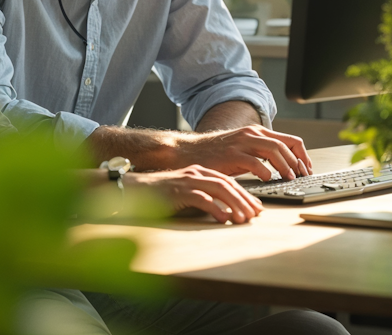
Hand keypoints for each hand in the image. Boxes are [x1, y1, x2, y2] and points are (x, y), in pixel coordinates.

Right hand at [126, 165, 264, 223]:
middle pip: (228, 184)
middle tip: (256, 215)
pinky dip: (214, 208)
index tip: (257, 208)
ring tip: (243, 219)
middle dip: (245, 200)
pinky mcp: (177, 191)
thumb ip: (204, 197)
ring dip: (234, 204)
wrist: (134, 188)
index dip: (245, 194)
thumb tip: (226, 211)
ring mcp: (187, 181)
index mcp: (200, 172)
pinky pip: (200, 198)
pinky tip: (223, 218)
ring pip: (219, 189)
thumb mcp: (187, 193)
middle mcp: (196, 173)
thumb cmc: (161, 194)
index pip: (229, 182)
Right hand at [172, 125, 312, 180]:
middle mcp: (251, 134)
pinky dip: (265, 171)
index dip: (302, 155)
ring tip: (288, 178)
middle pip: (284, 145)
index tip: (306, 169)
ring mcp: (241, 143)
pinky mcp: (231, 155)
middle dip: (297, 162)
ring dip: (285, 165)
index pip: (290, 140)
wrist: (188, 152)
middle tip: (301, 176)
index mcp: (256, 132)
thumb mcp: (242, 150)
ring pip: (273, 150)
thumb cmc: (216, 155)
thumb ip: (260, 153)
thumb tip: (283, 167)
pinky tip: (267, 178)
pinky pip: (254, 161)